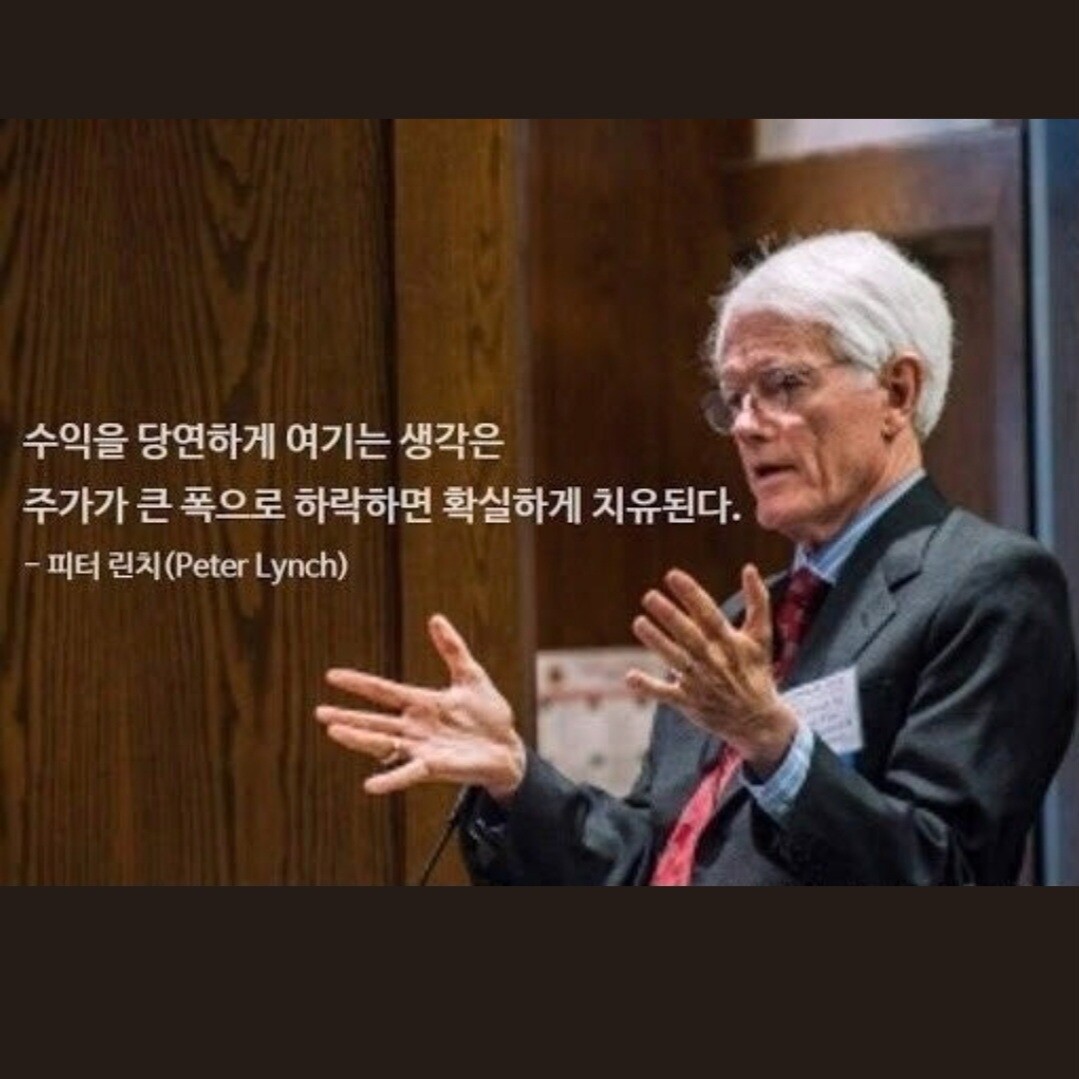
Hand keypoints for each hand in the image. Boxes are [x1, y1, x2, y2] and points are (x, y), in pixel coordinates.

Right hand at [315, 614, 526, 799]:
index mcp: (421, 703)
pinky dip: (390, 778)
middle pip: (374, 720)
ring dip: (359, 739)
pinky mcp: (435, 766)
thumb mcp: (470, 675)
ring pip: (383, 743)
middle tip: (319, 712)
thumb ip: (452, 649)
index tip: (331, 675)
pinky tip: (370, 785)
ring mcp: (422, 747)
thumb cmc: (489, 715)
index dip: (358, 683)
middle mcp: (415, 727)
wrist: (509, 748)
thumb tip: (435, 618)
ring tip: (334, 731)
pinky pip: (408, 772)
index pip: (383, 691)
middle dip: (347, 716)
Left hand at [626, 564, 796, 775]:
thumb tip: (749, 567)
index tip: (673, 575)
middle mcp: (714, 661)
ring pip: (675, 659)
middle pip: (688, 635)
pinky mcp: (688, 701)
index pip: (709, 614)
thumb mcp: (762, 636)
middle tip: (649, 596)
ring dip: (656, 642)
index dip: (691, 594)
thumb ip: (758, 601)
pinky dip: (648, 687)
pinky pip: (665, 694)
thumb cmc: (756, 671)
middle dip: (669, 616)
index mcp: (730, 642)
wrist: (758, 721)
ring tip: (639, 622)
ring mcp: (699, 682)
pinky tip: (630, 676)